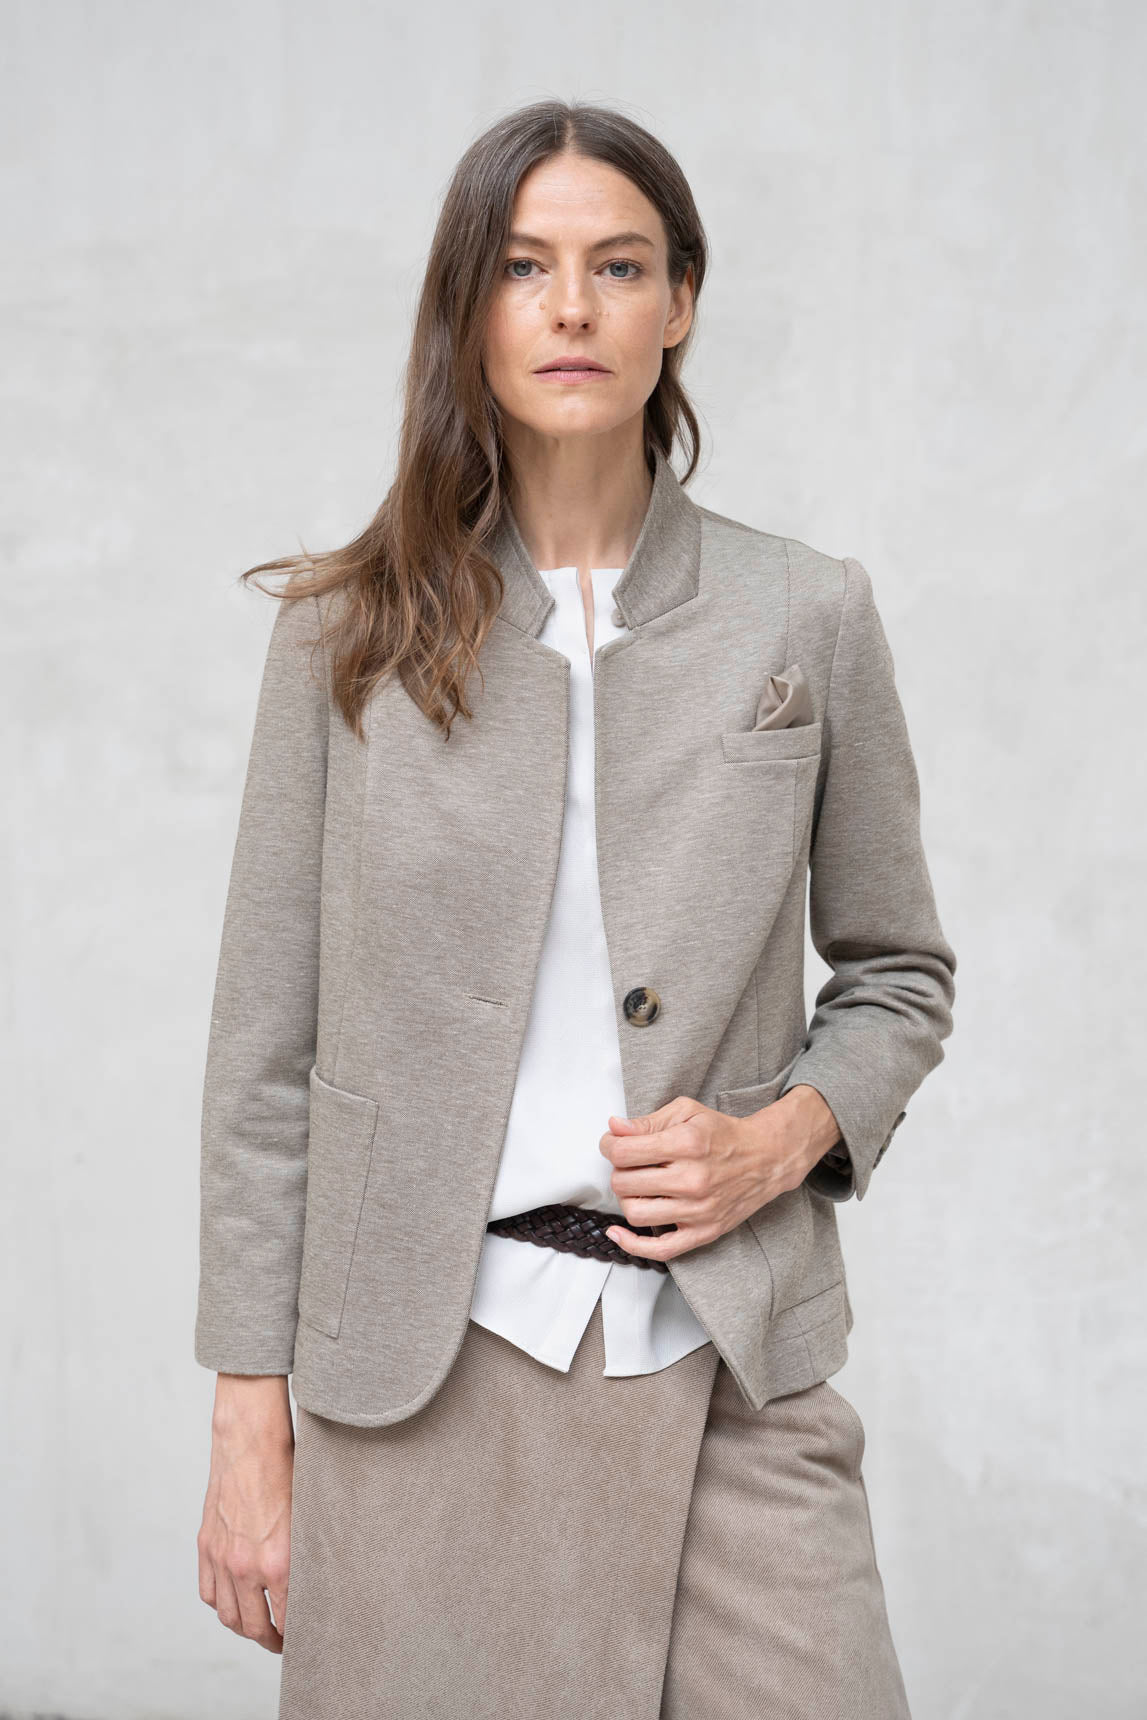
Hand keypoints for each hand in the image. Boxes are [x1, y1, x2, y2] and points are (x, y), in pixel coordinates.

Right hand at [197, 1375, 294, 1652]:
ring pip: (227, 1614)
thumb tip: (316, 1579)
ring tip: (258, 1627)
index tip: (302, 1638)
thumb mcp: (307, 1515)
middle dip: (269, 1640)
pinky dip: (220, 1603)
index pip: (286, 1618)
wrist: (249, 1440)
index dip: (294, 1634)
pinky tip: (234, 1601)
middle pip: (253, 1626)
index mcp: (277, 1561)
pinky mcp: (206, 1544)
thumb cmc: (286, 1469)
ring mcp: (221, 1557)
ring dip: (243, 1626)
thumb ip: (306, 1553)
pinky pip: (208, 1591)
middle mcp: (245, 1566)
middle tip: (280, 1643)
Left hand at [598, 1084, 842, 1264]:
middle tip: (628, 1164)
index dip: (609, 1146)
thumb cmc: (723, 1134)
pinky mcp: (704, 1232)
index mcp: (686, 1144)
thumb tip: (613, 1128)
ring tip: (637, 1187)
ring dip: (626, 1199)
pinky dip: (632, 1245)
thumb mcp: (687, 1112)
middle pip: (624, 1184)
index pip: (624, 1153)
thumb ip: (647, 1121)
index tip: (612, 1144)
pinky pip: (660, 1249)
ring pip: (635, 1213)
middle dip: (618, 1171)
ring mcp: (698, 1210)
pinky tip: (618, 1233)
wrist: (766, 1158)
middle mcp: (692, 1179)